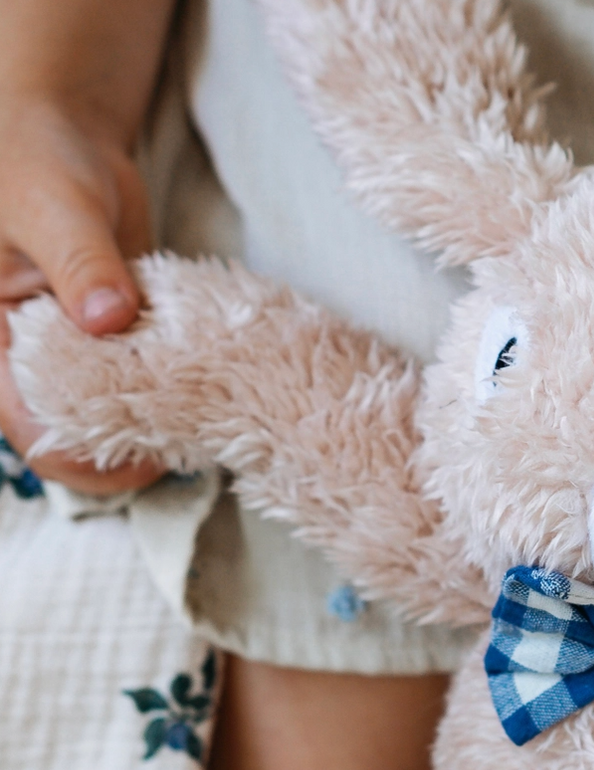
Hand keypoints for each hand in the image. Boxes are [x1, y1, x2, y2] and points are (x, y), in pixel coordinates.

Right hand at [0, 92, 163, 492]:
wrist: (63, 128)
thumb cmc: (37, 153)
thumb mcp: (54, 202)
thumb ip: (82, 261)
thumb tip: (107, 317)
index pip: (29, 429)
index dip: (84, 458)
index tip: (145, 453)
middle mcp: (27, 357)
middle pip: (76, 441)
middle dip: (130, 451)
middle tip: (189, 439)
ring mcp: (74, 354)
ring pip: (114, 421)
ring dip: (158, 426)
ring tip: (203, 417)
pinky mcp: (113, 342)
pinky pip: (143, 386)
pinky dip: (174, 392)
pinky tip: (206, 384)